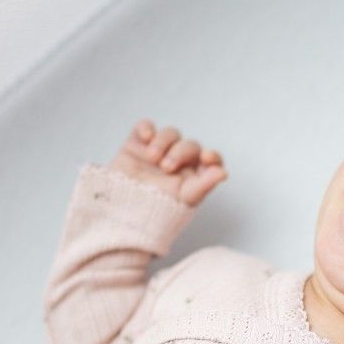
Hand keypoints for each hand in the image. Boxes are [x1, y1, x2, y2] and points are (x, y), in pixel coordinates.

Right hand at [108, 119, 227, 207]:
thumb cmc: (155, 213)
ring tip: (152, 158)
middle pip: (188, 146)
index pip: (211, 161)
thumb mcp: (183, 201)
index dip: (212, 157)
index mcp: (193, 177)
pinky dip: (147, 128)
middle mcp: (178, 163)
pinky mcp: (136, 146)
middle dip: (180, 153)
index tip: (207, 158)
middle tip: (166, 167)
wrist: (120, 216)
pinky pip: (145, 127)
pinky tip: (145, 137)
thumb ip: (204, 185)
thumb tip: (223, 173)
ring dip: (163, 142)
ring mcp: (157, 153)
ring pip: (169, 134)